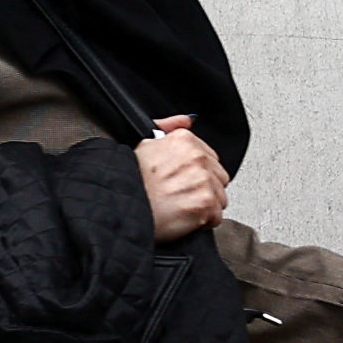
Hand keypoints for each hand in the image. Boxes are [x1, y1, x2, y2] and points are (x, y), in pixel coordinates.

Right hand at [137, 123, 231, 242]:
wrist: (123, 209)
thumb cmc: (131, 183)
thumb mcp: (145, 145)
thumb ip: (168, 129)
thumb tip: (187, 120)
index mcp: (184, 140)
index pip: (210, 157)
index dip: (198, 173)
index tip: (184, 180)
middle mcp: (196, 157)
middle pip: (219, 177)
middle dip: (205, 188)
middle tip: (182, 196)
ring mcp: (203, 179)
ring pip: (220, 197)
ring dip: (205, 206)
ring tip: (182, 207)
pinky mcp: (206, 202)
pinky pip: (217, 216)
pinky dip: (204, 222)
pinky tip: (186, 218)